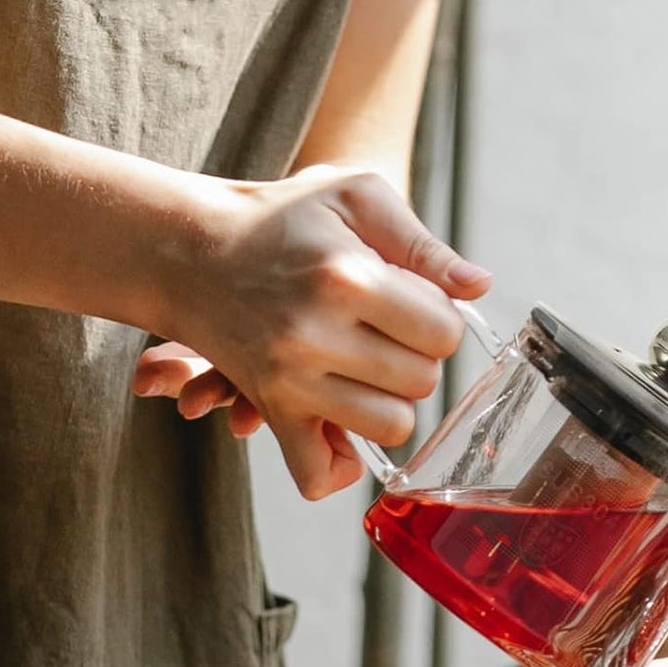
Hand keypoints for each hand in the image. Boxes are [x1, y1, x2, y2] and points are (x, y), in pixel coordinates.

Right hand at [145, 165, 489, 498]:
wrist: (189, 246)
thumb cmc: (282, 215)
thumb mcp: (354, 195)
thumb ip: (423, 242)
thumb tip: (478, 285)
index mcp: (347, 278)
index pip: (442, 332)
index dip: (440, 319)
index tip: (414, 304)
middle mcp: (316, 334)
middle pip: (421, 381)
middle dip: (418, 357)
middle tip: (387, 332)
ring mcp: (290, 379)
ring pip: (390, 426)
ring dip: (391, 403)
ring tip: (369, 370)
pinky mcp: (271, 408)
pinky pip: (319, 472)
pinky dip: (341, 466)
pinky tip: (345, 431)